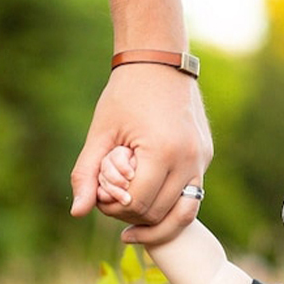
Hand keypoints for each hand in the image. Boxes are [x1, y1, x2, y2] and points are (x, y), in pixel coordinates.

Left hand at [70, 62, 212, 242]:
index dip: (115, 208)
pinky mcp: (206, 159)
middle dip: (134, 216)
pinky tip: (151, 201)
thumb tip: (77, 213)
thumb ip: (86, 174)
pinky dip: (171, 204)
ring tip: (135, 220)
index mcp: (162, 152)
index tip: (101, 196)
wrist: (160, 63)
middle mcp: (189, 160)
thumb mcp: (100, 133)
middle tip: (114, 203)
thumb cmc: (125, 95)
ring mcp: (202, 160)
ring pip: (183, 213)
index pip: (139, 203)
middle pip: (160, 213)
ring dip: (156, 219)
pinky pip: (191, 196)